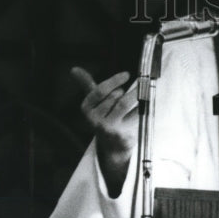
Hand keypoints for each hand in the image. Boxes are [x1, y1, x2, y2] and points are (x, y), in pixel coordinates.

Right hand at [71, 67, 134, 197]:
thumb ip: (87, 85)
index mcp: (86, 109)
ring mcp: (108, 129)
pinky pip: (134, 116)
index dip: (114, 81)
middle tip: (134, 89)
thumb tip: (74, 69)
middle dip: (125, 92)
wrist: (112, 148)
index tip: (126, 74)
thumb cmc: (104, 119)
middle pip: (114, 98)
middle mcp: (95, 120)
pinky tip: (145, 106)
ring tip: (143, 92)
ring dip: (135, 96)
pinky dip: (141, 108)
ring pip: (123, 105)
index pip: (100, 91)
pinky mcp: (121, 136)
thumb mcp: (94, 103)